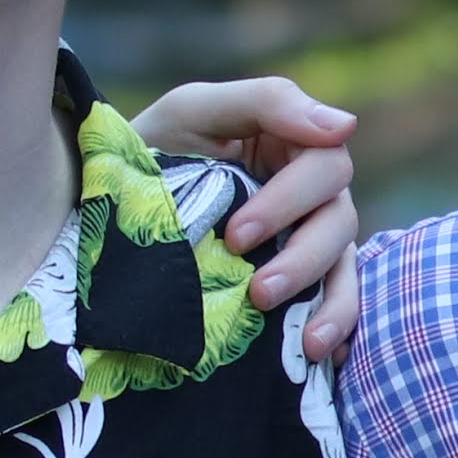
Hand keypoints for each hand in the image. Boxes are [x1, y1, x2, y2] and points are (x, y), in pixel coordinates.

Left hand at [134, 74, 367, 361]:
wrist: (110, 206)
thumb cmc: (155, 147)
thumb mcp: (196, 110)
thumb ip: (268, 102)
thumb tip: (346, 126)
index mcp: (293, 146)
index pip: (326, 165)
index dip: (289, 203)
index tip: (237, 237)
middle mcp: (310, 196)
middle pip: (340, 220)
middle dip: (302, 259)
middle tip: (256, 292)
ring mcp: (308, 241)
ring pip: (344, 267)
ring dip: (330, 304)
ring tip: (307, 343)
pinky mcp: (300, 284)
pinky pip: (337, 304)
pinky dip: (340, 327)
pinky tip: (324, 356)